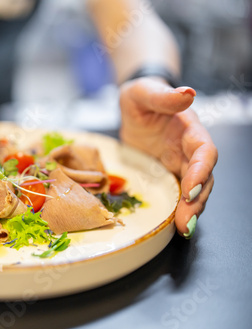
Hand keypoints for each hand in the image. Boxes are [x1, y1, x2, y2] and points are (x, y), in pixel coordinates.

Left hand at [119, 77, 217, 238]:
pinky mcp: (166, 175)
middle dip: (198, 200)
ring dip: (190, 210)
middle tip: (186, 221)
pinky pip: (175, 195)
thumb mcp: (145, 92)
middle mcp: (189, 150)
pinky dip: (176, 209)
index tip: (190, 188)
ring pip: (193, 191)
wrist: (133, 106)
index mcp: (189, 130)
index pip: (204, 152)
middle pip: (203, 178)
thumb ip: (164, 95)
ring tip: (182, 228)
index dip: (201, 171)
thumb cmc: (141, 96)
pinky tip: (171, 225)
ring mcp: (178, 164)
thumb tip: (188, 93)